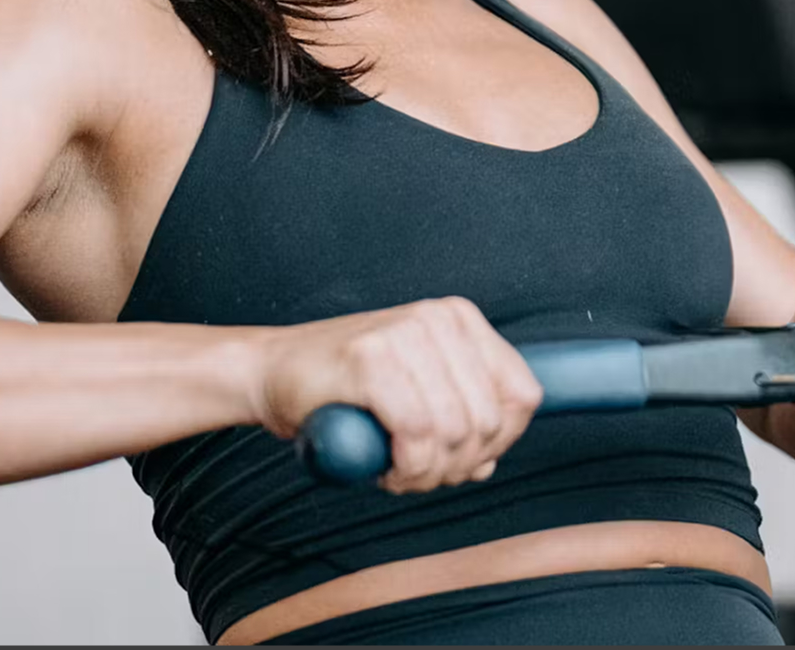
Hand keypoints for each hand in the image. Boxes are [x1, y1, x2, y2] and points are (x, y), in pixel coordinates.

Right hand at [247, 297, 542, 493]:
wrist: (270, 370)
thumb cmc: (345, 388)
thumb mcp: (417, 393)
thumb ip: (457, 419)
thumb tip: (487, 464)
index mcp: (461, 320)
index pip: (523, 394)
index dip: (502, 442)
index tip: (465, 461)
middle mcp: (439, 318)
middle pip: (489, 420)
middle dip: (460, 466)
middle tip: (421, 476)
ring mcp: (404, 333)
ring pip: (454, 431)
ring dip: (428, 474)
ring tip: (400, 475)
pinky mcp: (371, 358)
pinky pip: (416, 432)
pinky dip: (406, 468)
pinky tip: (385, 470)